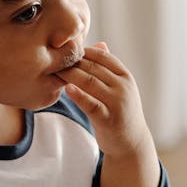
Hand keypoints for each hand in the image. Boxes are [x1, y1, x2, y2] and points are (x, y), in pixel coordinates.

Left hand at [57, 43, 152, 159]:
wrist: (131, 143)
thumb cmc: (121, 112)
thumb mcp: (121, 88)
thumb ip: (110, 68)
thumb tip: (100, 44)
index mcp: (126, 77)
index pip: (103, 56)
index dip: (84, 51)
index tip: (67, 51)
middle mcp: (123, 88)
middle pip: (94, 68)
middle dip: (73, 62)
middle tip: (55, 59)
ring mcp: (117, 103)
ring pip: (89, 82)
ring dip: (70, 75)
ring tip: (55, 72)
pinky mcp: (108, 119)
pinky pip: (90, 104)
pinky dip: (77, 95)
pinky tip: (66, 89)